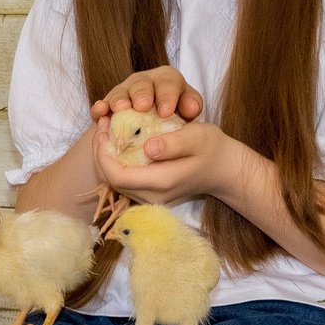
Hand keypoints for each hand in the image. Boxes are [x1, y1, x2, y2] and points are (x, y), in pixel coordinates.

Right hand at [89, 66, 201, 126]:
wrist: (156, 128)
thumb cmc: (175, 118)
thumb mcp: (188, 111)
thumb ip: (191, 106)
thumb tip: (191, 109)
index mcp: (166, 80)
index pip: (168, 82)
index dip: (167, 95)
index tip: (166, 112)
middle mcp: (144, 82)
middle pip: (141, 83)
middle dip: (142, 94)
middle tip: (142, 108)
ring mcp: (124, 92)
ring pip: (120, 92)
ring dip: (119, 100)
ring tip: (119, 110)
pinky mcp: (108, 105)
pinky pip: (102, 105)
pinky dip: (100, 108)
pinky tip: (99, 112)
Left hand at [96, 118, 253, 206]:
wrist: (223, 170)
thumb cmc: (211, 148)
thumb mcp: (197, 138)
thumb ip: (174, 143)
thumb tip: (148, 148)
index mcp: (161, 183)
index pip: (117, 176)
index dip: (103, 153)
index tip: (104, 127)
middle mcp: (151, 197)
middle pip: (111, 180)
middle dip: (101, 152)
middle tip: (103, 124)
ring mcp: (149, 200)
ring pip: (114, 182)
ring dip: (107, 156)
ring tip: (108, 130)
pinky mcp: (149, 196)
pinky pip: (124, 181)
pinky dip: (116, 162)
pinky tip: (119, 143)